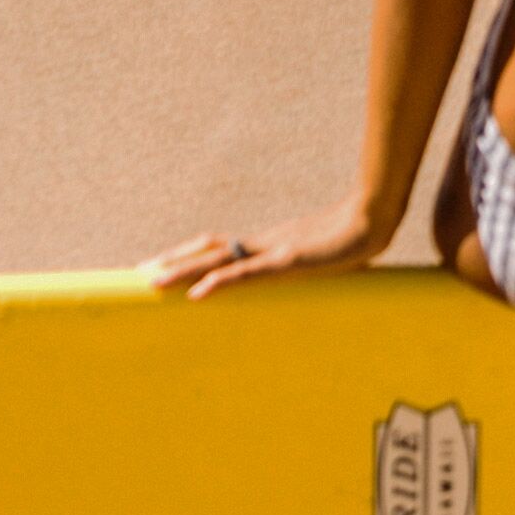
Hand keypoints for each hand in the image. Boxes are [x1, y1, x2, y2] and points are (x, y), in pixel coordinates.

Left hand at [144, 198, 381, 301]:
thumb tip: (305, 276)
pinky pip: (245, 274)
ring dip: (183, 271)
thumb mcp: (322, 260)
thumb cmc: (354, 240)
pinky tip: (197, 295)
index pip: (219, 247)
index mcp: (268, 244)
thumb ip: (307, 269)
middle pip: (207, 249)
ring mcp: (272, 250)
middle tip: (140, 274)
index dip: (189, 255)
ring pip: (217, 260)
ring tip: (153, 282)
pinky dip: (218, 283)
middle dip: (173, 261)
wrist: (374, 220)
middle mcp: (263, 243)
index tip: (161, 265)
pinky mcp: (286, 261)